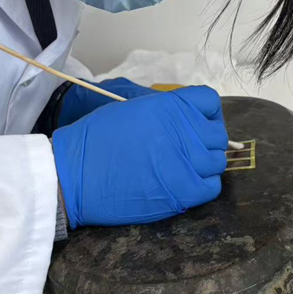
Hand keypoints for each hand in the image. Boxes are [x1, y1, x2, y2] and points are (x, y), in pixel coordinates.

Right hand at [52, 87, 227, 226]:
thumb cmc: (96, 140)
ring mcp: (187, 162)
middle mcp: (184, 130)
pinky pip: (211, 187)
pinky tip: (183, 184)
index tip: (195, 125)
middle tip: (185, 151)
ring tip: (182, 169)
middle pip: (217, 135)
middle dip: (205, 142)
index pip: (210, 102)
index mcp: (170, 105)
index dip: (205, 114)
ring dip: (203, 165)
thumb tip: (186, 120)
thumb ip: (164, 111)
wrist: (74, 174)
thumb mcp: (132, 109)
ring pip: (217, 162)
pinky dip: (202, 186)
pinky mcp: (184, 191)